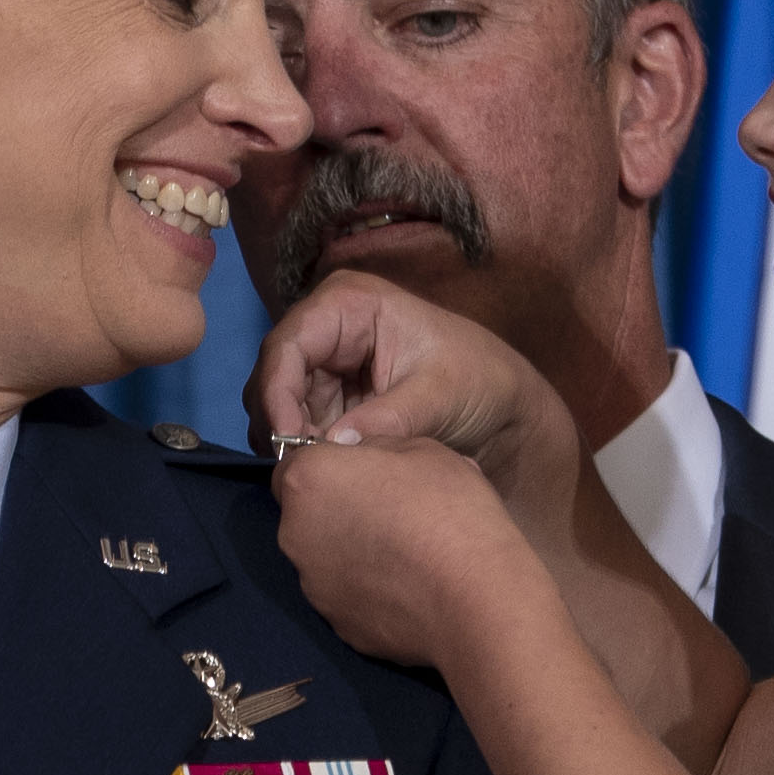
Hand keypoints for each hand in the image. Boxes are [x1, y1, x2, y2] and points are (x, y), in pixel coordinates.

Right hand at [248, 271, 555, 465]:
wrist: (500, 403)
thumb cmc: (478, 382)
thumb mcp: (438, 398)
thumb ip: (388, 419)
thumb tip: (333, 445)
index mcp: (350, 302)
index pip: (289, 344)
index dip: (278, 393)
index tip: (288, 443)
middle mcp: (326, 324)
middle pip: (273, 373)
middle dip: (280, 421)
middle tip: (298, 467)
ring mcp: (323, 360)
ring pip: (276, 401)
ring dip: (289, 439)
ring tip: (315, 472)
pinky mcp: (327, 394)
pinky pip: (295, 421)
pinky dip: (302, 446)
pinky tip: (322, 470)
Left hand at [272, 433, 545, 669]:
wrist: (475, 598)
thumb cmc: (448, 509)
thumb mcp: (421, 447)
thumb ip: (374, 446)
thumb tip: (359, 456)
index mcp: (307, 480)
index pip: (295, 465)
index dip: (326, 467)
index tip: (361, 474)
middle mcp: (294, 534)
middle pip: (305, 514)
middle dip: (335, 509)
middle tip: (387, 511)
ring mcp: (312, 585)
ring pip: (323, 558)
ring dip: (348, 550)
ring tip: (402, 554)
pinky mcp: (336, 624)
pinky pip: (345, 594)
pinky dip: (365, 588)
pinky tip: (405, 588)